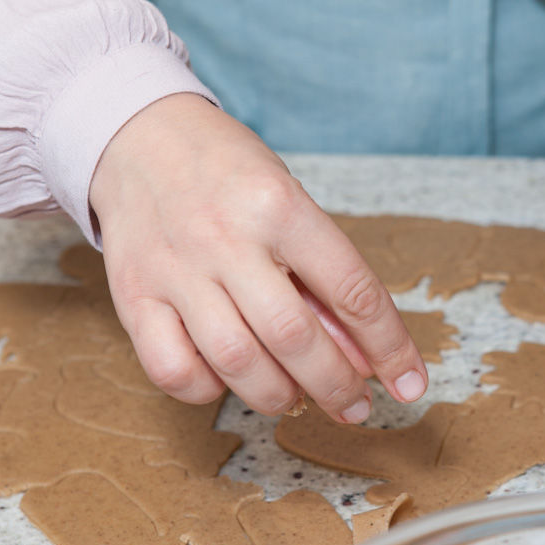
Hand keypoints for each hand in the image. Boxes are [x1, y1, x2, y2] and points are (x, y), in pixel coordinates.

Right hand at [89, 94, 426, 422]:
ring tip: (299, 397)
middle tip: (356, 406)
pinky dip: (209, 390)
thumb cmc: (230, 172)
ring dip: (280, 396)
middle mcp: (226, 238)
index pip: (353, 290)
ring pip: (237, 363)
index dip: (390, 347)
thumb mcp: (291, 203)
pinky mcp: (134, 296)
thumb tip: (363, 357)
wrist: (140, 137)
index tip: (410, 384)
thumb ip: (322, 278)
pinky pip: (174, 370)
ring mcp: (175, 270)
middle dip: (339, 386)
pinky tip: (228, 379)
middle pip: (295, 338)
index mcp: (279, 206)